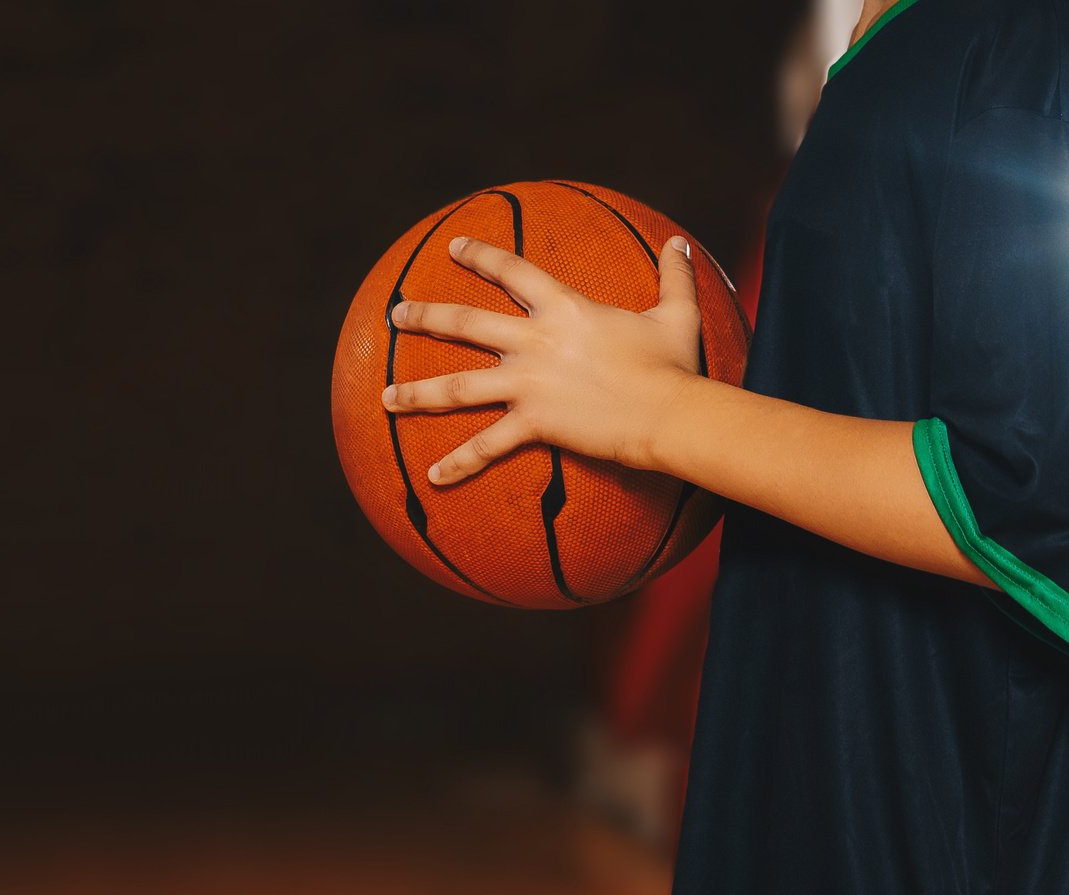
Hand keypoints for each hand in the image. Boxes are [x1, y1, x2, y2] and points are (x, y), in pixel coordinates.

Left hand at [381, 233, 712, 484]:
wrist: (670, 413)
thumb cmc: (674, 366)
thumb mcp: (676, 314)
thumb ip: (674, 276)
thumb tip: (682, 243)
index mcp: (564, 308)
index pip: (512, 270)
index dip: (480, 255)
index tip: (453, 247)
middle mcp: (535, 340)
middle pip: (465, 323)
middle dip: (425, 317)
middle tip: (395, 315)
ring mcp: (529, 383)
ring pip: (458, 386)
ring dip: (418, 393)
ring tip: (385, 398)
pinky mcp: (533, 423)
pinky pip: (487, 446)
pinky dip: (458, 463)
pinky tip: (432, 477)